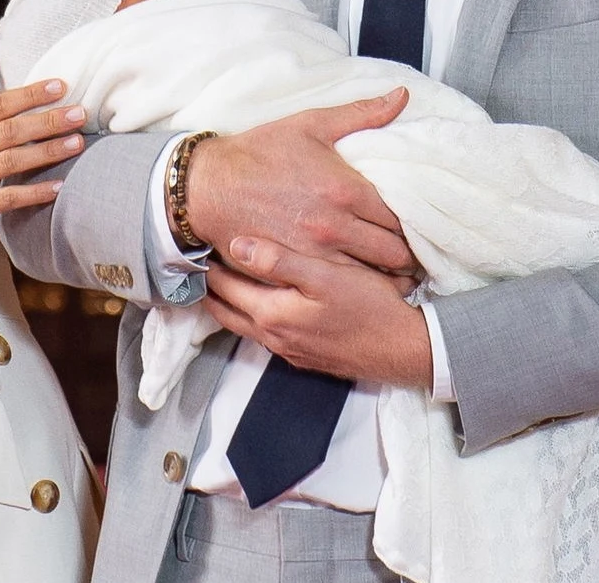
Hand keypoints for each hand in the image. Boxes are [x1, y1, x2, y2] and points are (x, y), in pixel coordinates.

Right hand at [0, 49, 83, 258]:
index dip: (29, 95)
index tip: (59, 86)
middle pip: (10, 131)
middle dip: (48, 121)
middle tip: (79, 113)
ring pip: (12, 161)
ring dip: (47, 152)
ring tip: (76, 143)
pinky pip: (7, 198)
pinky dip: (33, 193)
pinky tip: (57, 187)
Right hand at [186, 91, 412, 274]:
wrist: (208, 186)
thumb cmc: (259, 153)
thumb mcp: (311, 125)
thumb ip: (362, 114)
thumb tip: (402, 96)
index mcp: (345, 190)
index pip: (401, 217)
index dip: (414, 224)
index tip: (417, 225)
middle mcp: (334, 226)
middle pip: (394, 253)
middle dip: (407, 253)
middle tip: (411, 250)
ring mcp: (315, 255)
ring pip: (372, 277)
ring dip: (387, 274)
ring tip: (394, 271)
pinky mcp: (295, 271)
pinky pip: (339, 288)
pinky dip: (356, 287)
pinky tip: (362, 283)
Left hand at [204, 236, 432, 388]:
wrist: (405, 350)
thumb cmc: (369, 308)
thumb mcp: (325, 276)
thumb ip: (280, 261)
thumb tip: (236, 244)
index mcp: (272, 315)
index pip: (225, 288)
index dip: (207, 265)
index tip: (194, 243)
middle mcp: (274, 337)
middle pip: (227, 311)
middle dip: (210, 287)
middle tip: (196, 262)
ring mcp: (289, 349)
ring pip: (245, 323)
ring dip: (229, 302)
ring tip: (220, 279)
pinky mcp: (306, 355)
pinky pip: (265, 333)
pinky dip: (252, 314)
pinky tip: (261, 301)